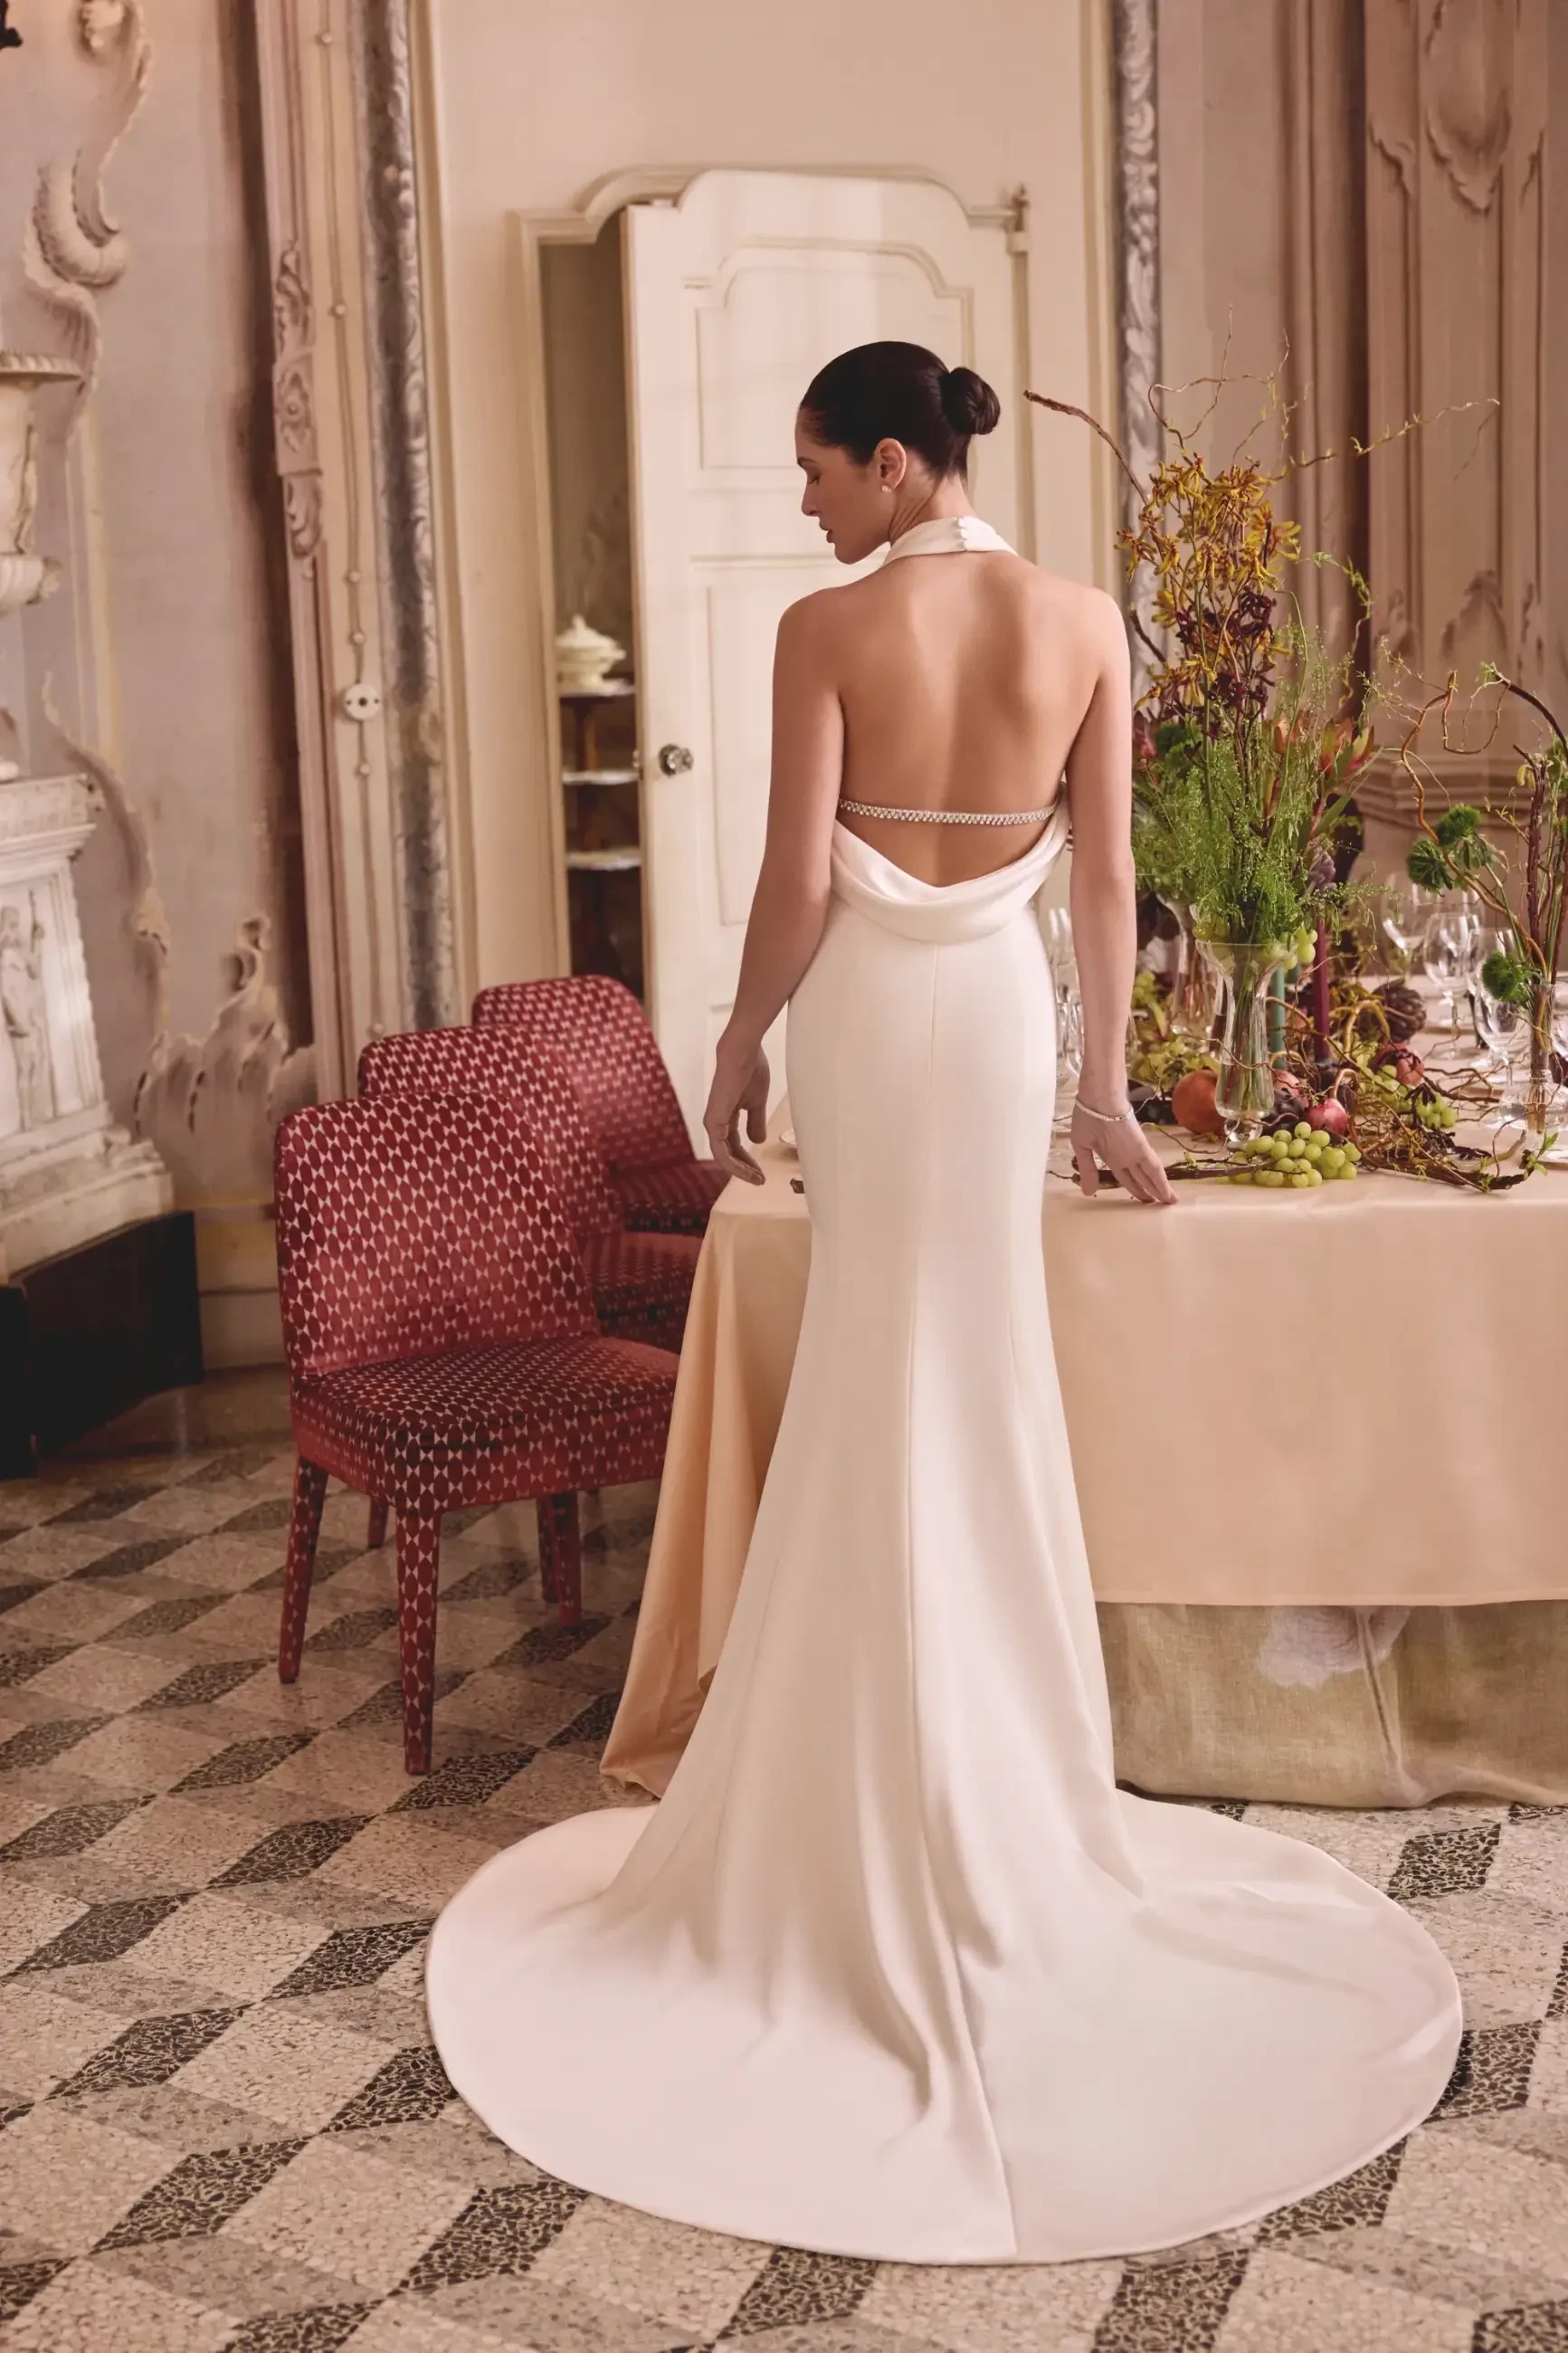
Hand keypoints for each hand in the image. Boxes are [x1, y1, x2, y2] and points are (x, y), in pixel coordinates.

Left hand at [704, 1041, 770, 1184]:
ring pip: (724, 1157)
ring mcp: (713, 1123)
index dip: (748, 1160)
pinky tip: (748, 1171)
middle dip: (745, 1169)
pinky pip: (721, 1152)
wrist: (743, 1054)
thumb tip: (758, 1141)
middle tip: (760, 1181)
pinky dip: (734, 1164)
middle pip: (729, 1154)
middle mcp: (716, 1122)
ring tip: (757, 1180)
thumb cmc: (751, 1070)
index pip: (734, 1145)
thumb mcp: (757, 1103)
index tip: (762, 1172)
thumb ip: (755, 1122)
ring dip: (740, 1171)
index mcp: (726, 1116)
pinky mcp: (713, 1122)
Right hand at [1071, 1098, 1176, 1204]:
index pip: (1126, 1177)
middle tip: (1160, 1204)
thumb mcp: (1081, 1146)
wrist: (1097, 1097)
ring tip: (1168, 1202)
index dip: (1135, 1189)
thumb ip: (1087, 1169)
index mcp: (1111, 1156)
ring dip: (1159, 1191)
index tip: (1144, 1199)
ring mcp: (1135, 1153)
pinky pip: (1154, 1169)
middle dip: (1150, 1192)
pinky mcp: (1142, 1149)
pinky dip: (1161, 1183)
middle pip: (1141, 1179)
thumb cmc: (1087, 1116)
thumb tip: (1088, 1193)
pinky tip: (1168, 1195)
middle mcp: (1126, 1157)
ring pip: (1150, 1177)